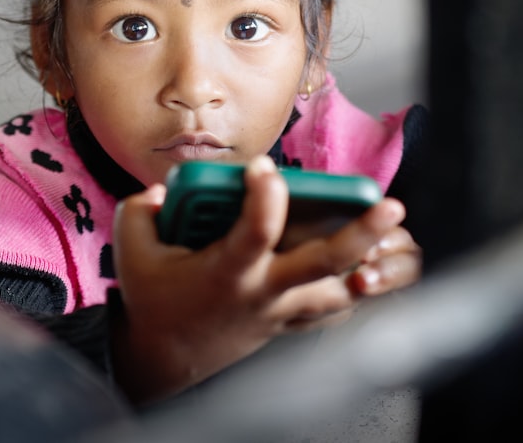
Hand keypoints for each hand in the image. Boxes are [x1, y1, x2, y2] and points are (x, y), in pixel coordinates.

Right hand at [110, 156, 420, 403]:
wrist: (166, 356)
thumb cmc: (153, 297)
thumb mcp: (131, 249)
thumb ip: (139, 210)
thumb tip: (162, 189)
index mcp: (226, 272)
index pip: (254, 234)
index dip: (262, 198)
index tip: (264, 165)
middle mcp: (262, 292)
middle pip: (322, 264)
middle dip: (359, 234)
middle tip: (388, 205)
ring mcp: (281, 309)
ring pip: (339, 290)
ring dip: (368, 262)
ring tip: (391, 231)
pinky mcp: (288, 319)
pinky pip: (333, 307)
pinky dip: (353, 287)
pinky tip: (368, 263)